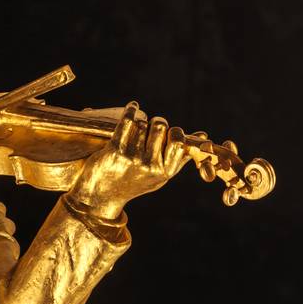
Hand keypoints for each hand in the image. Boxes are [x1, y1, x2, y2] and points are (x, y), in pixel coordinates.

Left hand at [66, 103, 188, 220]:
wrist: (99, 196)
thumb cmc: (134, 183)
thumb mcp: (159, 176)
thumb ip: (179, 157)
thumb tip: (203, 135)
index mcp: (164, 172)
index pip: (178, 141)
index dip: (173, 132)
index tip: (168, 133)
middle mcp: (149, 166)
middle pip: (160, 126)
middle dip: (156, 123)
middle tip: (150, 128)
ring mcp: (132, 158)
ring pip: (143, 124)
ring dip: (140, 123)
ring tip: (135, 132)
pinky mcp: (115, 151)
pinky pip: (128, 121)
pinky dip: (131, 110)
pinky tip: (132, 107)